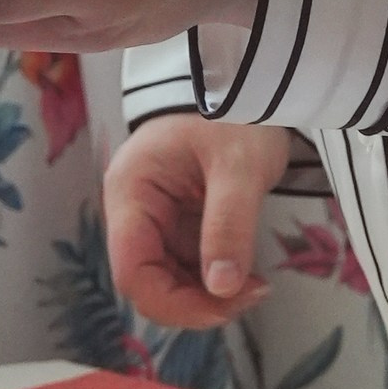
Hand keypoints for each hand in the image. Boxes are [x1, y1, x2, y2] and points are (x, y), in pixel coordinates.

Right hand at [105, 117, 290, 325]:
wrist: (244, 82)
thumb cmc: (233, 113)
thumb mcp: (238, 166)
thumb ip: (229, 225)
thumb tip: (223, 290)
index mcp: (131, 193)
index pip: (133, 271)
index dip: (173, 303)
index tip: (224, 306)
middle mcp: (134, 212)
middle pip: (149, 282)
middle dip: (197, 302)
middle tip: (251, 295)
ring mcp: (155, 220)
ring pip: (169, 280)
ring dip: (209, 296)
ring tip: (256, 286)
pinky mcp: (177, 224)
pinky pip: (188, 267)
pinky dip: (216, 279)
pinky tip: (247, 276)